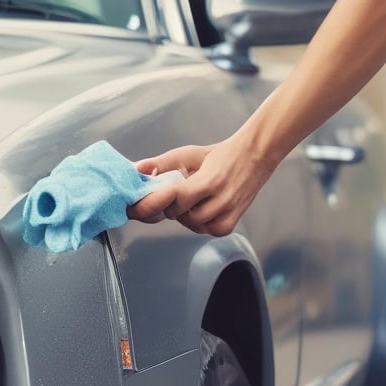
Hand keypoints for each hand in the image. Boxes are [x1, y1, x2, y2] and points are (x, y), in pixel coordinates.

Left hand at [127, 135, 276, 236]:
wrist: (254, 158)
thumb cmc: (218, 156)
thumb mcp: (187, 155)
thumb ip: (159, 164)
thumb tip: (134, 169)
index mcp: (208, 181)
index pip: (173, 197)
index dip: (150, 204)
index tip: (131, 208)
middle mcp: (220, 201)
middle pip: (177, 214)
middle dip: (170, 204)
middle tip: (178, 188)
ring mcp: (225, 217)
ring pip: (187, 224)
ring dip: (183, 213)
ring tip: (195, 195)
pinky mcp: (227, 227)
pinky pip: (200, 230)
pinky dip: (196, 221)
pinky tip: (204, 206)